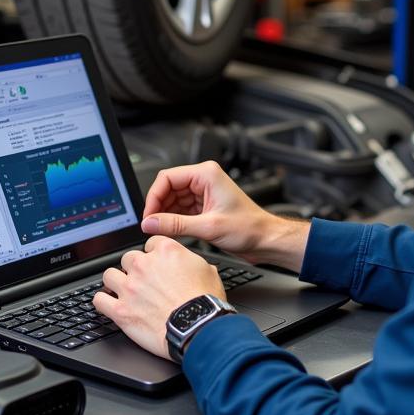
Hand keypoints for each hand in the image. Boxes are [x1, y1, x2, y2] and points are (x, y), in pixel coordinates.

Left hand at [93, 236, 223, 359]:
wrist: (197, 328)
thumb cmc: (205, 303)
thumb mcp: (209, 271)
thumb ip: (194, 262)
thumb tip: (193, 263)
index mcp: (165, 251)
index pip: (151, 244)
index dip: (154, 255)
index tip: (156, 263)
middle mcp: (144, 265)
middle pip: (128, 258)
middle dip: (134, 268)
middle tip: (143, 280)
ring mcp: (129, 287)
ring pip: (109, 275)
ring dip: (116, 282)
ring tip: (123, 290)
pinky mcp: (120, 310)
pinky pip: (99, 300)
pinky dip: (103, 302)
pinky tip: (109, 304)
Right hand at [141, 160, 308, 270]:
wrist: (265, 240)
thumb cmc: (249, 228)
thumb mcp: (208, 227)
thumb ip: (175, 224)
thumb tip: (150, 222)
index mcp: (206, 175)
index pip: (167, 177)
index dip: (153, 196)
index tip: (148, 215)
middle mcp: (204, 180)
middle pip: (168, 188)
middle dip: (158, 207)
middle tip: (151, 225)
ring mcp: (203, 193)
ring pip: (172, 200)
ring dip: (165, 215)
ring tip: (160, 231)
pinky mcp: (203, 206)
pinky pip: (180, 210)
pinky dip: (174, 220)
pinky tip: (171, 232)